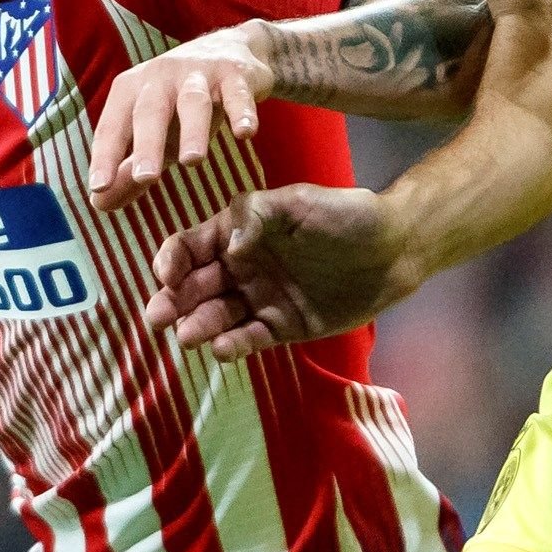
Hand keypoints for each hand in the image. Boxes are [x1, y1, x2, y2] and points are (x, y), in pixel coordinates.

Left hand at [86, 30, 273, 209]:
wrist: (230, 51)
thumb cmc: (179, 103)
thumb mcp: (153, 135)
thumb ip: (128, 170)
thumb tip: (99, 204)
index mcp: (131, 91)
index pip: (113, 127)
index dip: (105, 156)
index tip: (98, 187)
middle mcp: (160, 77)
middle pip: (150, 112)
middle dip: (147, 144)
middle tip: (145, 178)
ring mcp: (198, 73)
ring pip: (193, 101)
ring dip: (193, 130)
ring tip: (192, 161)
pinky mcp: (234, 74)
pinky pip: (238, 94)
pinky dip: (242, 112)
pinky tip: (246, 134)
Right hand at [142, 182, 424, 359]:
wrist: (394, 248)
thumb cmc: (346, 214)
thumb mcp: (299, 202)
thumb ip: (257, 216)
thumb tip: (227, 246)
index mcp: (239, 232)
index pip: (192, 245)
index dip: (173, 258)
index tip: (164, 273)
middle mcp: (243, 267)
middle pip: (197, 285)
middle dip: (174, 300)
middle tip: (157, 316)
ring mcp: (262, 298)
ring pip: (219, 315)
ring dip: (198, 325)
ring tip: (187, 336)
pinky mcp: (283, 326)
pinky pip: (251, 338)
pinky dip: (233, 345)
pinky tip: (220, 349)